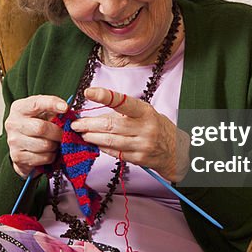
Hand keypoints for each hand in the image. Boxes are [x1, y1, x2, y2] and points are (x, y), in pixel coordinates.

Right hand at [5, 95, 66, 177]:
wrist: (20, 143)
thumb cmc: (34, 124)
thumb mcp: (41, 113)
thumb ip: (52, 111)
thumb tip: (68, 115)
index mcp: (19, 108)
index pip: (36, 104)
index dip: (51, 104)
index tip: (65, 108)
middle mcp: (13, 123)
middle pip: (41, 128)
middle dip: (57, 132)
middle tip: (65, 134)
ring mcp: (13, 141)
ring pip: (45, 145)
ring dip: (55, 145)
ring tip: (54, 143)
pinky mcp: (17, 157)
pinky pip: (44, 158)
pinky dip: (51, 156)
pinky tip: (47, 151)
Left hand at [69, 87, 190, 182]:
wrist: (176, 150)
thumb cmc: (156, 126)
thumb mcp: (146, 113)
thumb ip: (124, 112)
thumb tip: (97, 111)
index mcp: (145, 112)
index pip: (123, 102)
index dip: (104, 96)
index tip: (88, 92)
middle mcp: (145, 128)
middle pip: (111, 125)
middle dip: (89, 124)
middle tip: (76, 123)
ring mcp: (142, 145)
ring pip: (110, 141)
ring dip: (92, 137)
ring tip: (82, 134)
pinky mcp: (138, 159)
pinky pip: (115, 153)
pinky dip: (102, 148)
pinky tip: (95, 144)